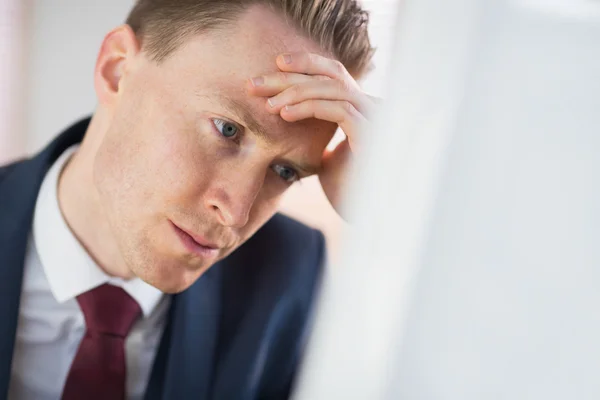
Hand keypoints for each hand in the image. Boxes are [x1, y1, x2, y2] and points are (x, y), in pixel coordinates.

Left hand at [247, 52, 376, 218]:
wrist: (366, 216)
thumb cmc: (347, 190)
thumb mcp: (325, 156)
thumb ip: (315, 135)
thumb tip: (287, 122)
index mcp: (361, 109)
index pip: (334, 74)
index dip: (306, 64)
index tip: (274, 66)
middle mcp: (372, 107)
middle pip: (330, 75)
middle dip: (290, 76)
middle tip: (254, 83)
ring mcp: (375, 119)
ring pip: (333, 88)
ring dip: (295, 92)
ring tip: (267, 105)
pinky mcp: (372, 134)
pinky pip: (339, 110)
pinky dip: (309, 108)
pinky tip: (285, 115)